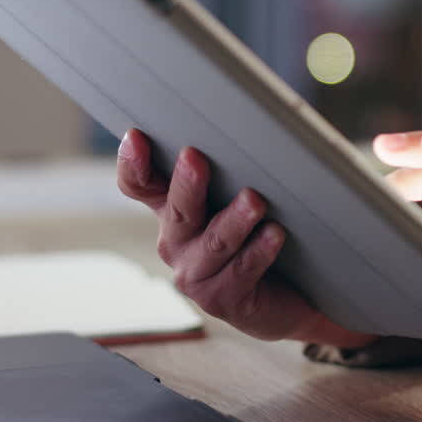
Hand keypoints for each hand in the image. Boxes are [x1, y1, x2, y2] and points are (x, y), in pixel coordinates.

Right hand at [116, 129, 374, 347]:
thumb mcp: (242, 194)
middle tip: (195, 157)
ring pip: (213, 243)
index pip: (139, 185)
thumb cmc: (260, 233)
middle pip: (177, 211)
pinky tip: (275, 234)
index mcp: (174, 209)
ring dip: (233, 220)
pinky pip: (242, 272)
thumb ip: (240, 163)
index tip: (136, 136)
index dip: (132, 163)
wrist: (288, 296)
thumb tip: (276, 121)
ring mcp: (198, 275)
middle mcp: (178, 241)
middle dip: (186, 184)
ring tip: (254, 200)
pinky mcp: (225, 300)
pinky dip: (259, 251)